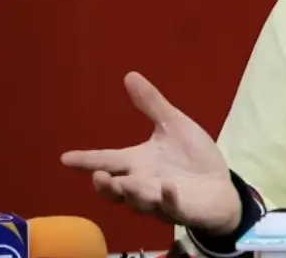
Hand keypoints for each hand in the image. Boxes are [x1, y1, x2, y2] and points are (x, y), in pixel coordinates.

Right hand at [61, 72, 241, 234]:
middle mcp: (143, 184)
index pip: (108, 160)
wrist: (220, 186)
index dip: (86, 160)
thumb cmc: (192, 157)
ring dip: (133, 194)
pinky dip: (168, 200)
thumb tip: (130, 75)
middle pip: (117, 189)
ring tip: (127, 184)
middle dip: (106, 186)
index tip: (65, 158)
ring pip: (140, 202)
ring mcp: (161, 201)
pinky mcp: (182, 210)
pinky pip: (173, 208)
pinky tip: (168, 189)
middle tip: (99, 176)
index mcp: (138, 163)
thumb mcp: (173, 125)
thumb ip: (152, 105)